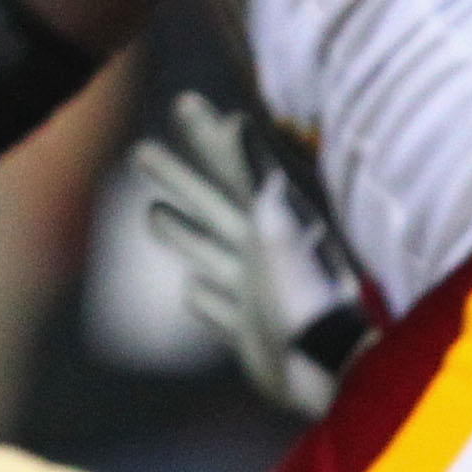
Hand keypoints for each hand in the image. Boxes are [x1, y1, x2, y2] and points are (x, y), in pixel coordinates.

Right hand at [133, 91, 371, 416]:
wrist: (332, 370)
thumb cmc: (307, 293)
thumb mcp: (279, 224)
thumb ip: (256, 176)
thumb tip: (236, 122)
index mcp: (272, 219)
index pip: (232, 165)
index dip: (207, 135)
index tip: (183, 101)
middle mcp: (262, 249)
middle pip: (210, 204)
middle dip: (176, 178)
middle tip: (138, 152)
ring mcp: (254, 290)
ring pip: (207, 251)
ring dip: (180, 232)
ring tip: (152, 214)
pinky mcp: (248, 331)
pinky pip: (218, 309)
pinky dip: (204, 298)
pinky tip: (192, 292)